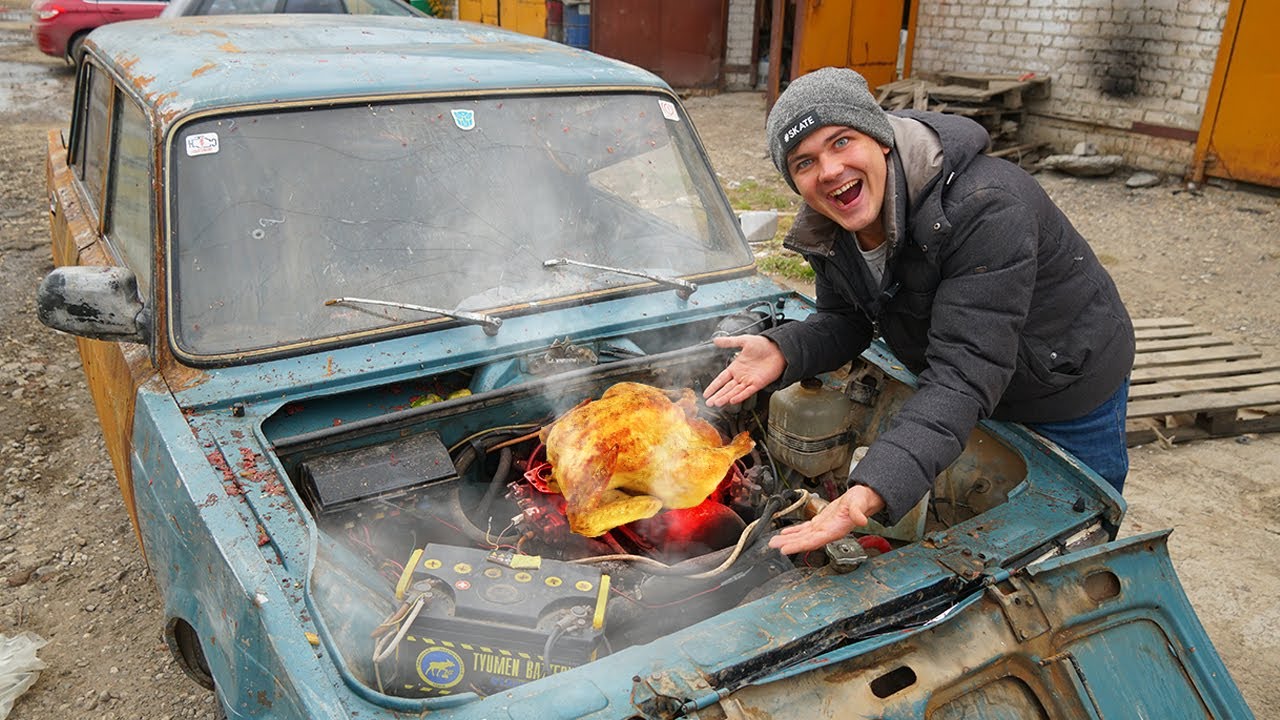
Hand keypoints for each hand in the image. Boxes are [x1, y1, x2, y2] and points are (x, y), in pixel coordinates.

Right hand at [702, 335, 785, 406]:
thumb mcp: (744, 341)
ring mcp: (749, 380)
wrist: (778, 348)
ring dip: (725, 397)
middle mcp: (741, 376)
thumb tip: (715, 340)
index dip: (713, 386)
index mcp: (736, 367)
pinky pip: (747, 392)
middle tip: (708, 403)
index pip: (721, 379)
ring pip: (734, 392)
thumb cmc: (763, 345)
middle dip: (717, 396)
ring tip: (717, 403)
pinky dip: (740, 396)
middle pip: (726, 388)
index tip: (706, 393)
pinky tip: (732, 400)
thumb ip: (729, 342)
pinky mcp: (758, 383)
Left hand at [768, 485, 885, 554]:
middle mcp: (827, 531)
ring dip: (788, 539)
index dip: (799, 546)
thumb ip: (859, 512)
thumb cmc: (862, 500)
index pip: (814, 541)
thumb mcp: (860, 502)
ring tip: (774, 542)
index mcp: (835, 529)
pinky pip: (805, 528)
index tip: (786, 549)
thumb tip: (862, 520)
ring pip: (803, 536)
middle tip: (773, 546)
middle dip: (789, 544)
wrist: (864, 497)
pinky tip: (785, 533)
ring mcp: (823, 527)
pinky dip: (794, 531)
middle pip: (805, 541)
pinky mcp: (820, 522)